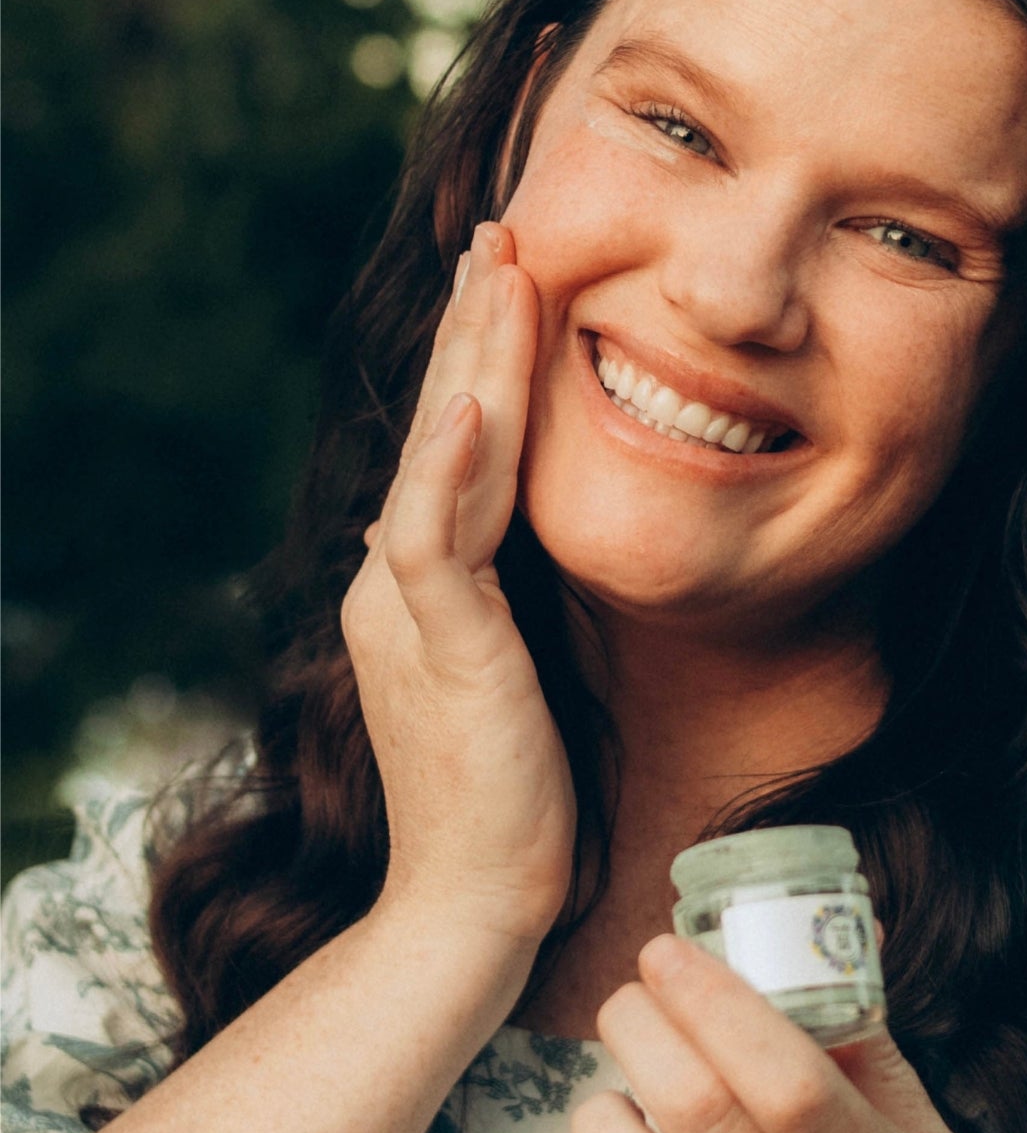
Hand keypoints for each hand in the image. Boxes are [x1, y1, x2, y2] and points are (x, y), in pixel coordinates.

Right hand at [341, 222, 576, 946]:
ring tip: (500, 269)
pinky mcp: (435, 646)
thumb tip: (524, 533)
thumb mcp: (512, 667)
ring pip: (444, 460)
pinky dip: (451, 467)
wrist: (474, 900)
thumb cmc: (511, 795)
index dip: (484, 361)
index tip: (518, 281)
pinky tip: (470, 400)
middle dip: (478, 328)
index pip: (457, 448)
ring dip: (474, 361)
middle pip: (445, 429)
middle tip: (506, 232)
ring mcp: (407, 609)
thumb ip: (506, 593)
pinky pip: (437, 540)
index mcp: (421, 582)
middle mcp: (397, 579)